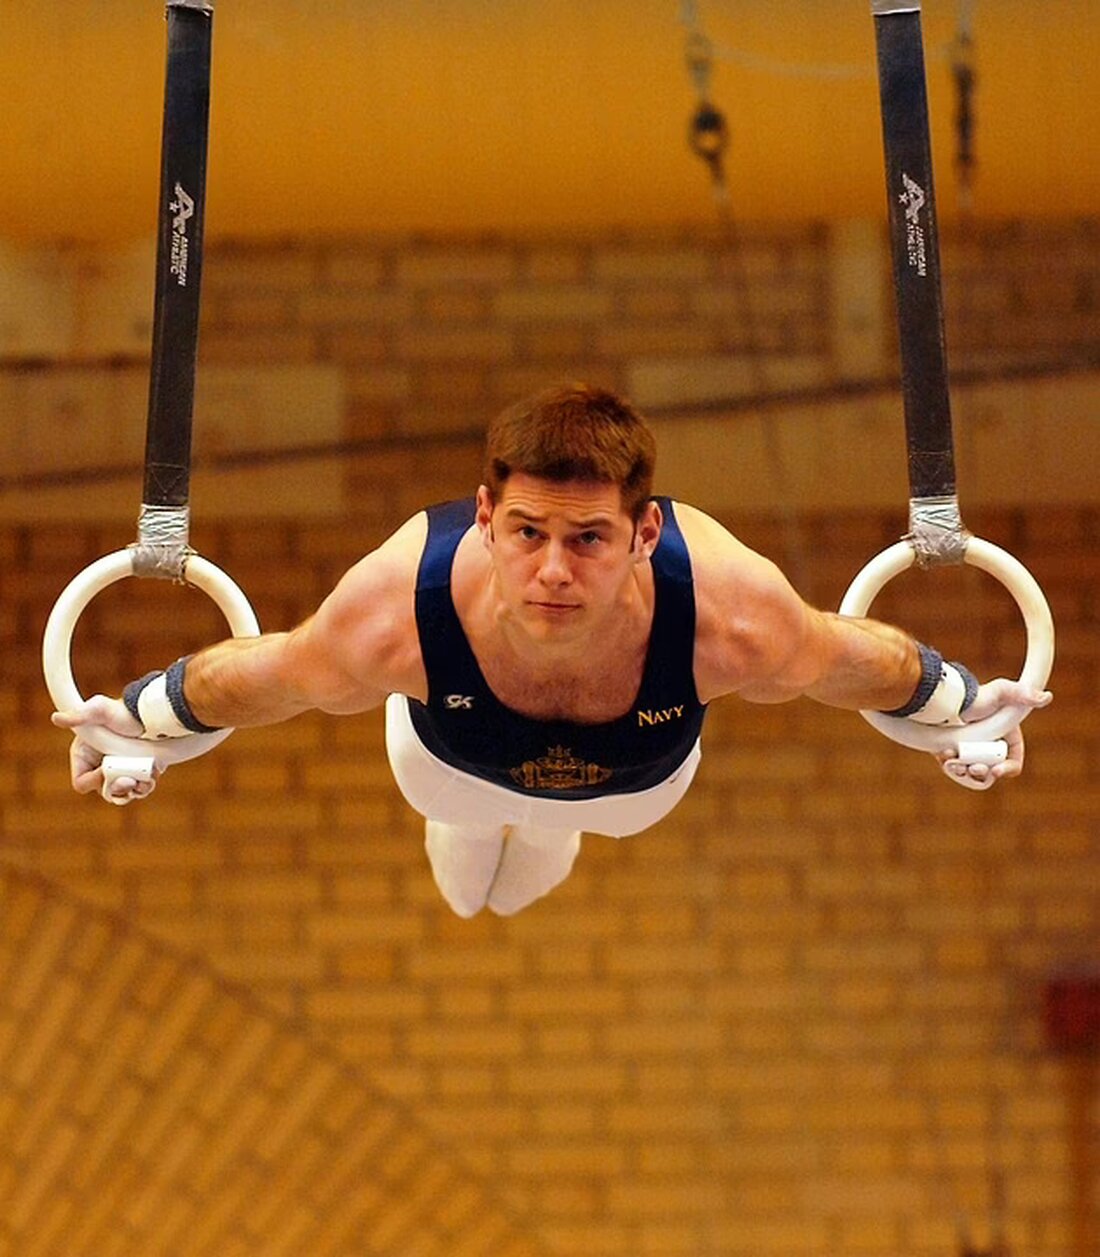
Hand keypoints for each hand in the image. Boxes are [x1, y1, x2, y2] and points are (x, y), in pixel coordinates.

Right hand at [51, 696, 158, 800]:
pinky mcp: (139, 773)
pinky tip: (151, 773)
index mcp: (85, 757)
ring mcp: (121, 771)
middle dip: (118, 789)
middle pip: (105, 791)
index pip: (81, 782)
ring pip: (124, 793)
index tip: (106, 769)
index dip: (93, 781)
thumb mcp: (99, 709)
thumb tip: (57, 718)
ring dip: (133, 790)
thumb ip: (79, 714)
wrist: (149, 712)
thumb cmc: (121, 710)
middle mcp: (101, 767)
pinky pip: (140, 788)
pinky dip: (146, 785)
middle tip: (129, 781)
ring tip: (143, 778)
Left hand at [935, 679, 1051, 790]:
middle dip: (981, 773)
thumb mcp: (1001, 691)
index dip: (1008, 769)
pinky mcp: (954, 755)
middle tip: (973, 767)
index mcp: (1007, 739)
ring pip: (971, 774)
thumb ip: (1022, 694)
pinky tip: (944, 756)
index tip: (996, 771)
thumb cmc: (977, 695)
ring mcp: (971, 752)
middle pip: (990, 771)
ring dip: (963, 772)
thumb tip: (1046, 697)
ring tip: (953, 763)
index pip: (1014, 762)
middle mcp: (990, 748)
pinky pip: (954, 769)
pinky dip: (949, 765)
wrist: (946, 698)